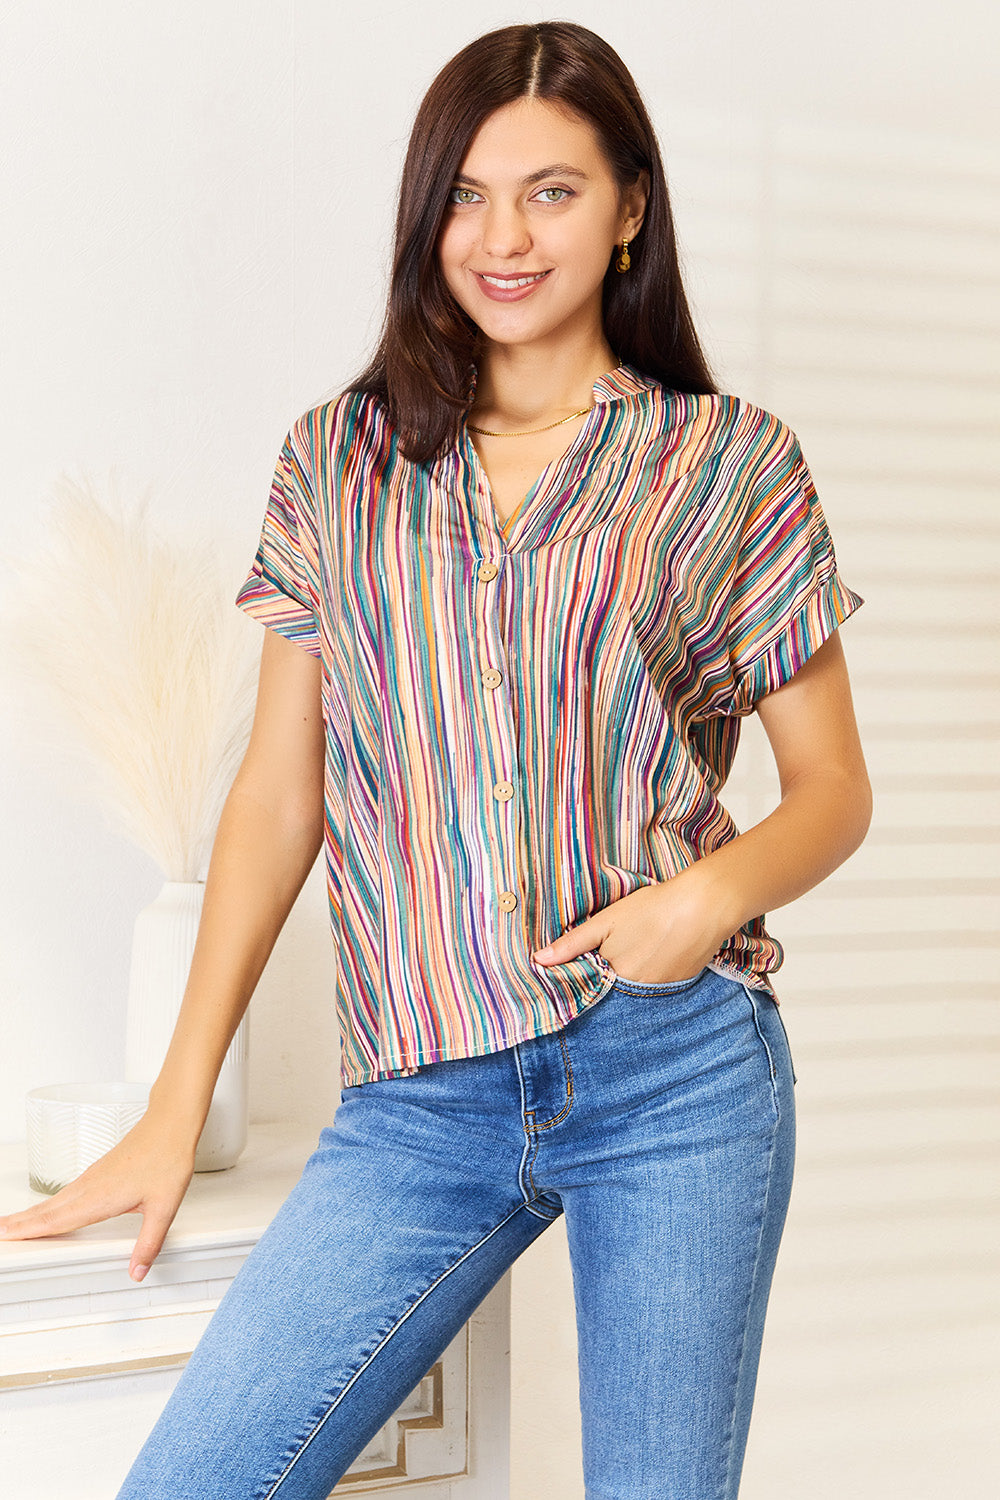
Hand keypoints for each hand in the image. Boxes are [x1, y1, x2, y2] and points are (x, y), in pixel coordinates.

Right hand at [0, 1111, 196, 1282]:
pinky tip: (51, 1207)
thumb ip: (149, 1242)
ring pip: (55, 1199)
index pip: (57, 1220)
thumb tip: (138, 1271)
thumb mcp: (164, 1207)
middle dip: (20, 1223)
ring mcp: (93, 1176)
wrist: (170, 1124)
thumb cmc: (167, 1159)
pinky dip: (50, 1202)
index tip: (6, 1236)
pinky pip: (67, 1191)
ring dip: (32, 1213)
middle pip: (47, 1210)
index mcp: (100, 1198)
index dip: (30, 1231)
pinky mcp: (99, 1169)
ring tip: (14, 1224)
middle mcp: (90, 1186)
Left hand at [532, 868, 732, 984]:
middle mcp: (639, 993)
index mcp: (616, 978)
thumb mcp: (606, 921)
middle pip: (614, 993)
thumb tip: (538, 960)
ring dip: (630, 980)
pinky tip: (655, 955)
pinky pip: (658, 988)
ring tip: (636, 953)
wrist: (703, 906)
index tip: (572, 977)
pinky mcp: (682, 984)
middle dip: (607, 982)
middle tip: (613, 957)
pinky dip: (652, 975)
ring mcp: (663, 991)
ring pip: (636, 991)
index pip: (590, 989)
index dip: (583, 980)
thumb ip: (573, 943)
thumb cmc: (652, 909)